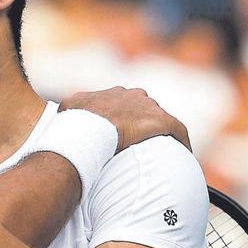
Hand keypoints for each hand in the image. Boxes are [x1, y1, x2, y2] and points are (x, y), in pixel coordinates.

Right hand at [60, 87, 190, 152]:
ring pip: (159, 118)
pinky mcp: (161, 120)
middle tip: (140, 142)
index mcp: (113, 94)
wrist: (88, 130)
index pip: (124, 102)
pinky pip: (177, 129)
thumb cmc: (76, 122)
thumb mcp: (68, 110)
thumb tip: (63, 114)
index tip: (123, 131)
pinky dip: (182, 140)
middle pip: (143, 107)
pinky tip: (184, 153)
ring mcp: (147, 107)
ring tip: (161, 150)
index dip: (125, 116)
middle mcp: (132, 95)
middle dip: (143, 122)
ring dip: (160, 132)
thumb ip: (70, 109)